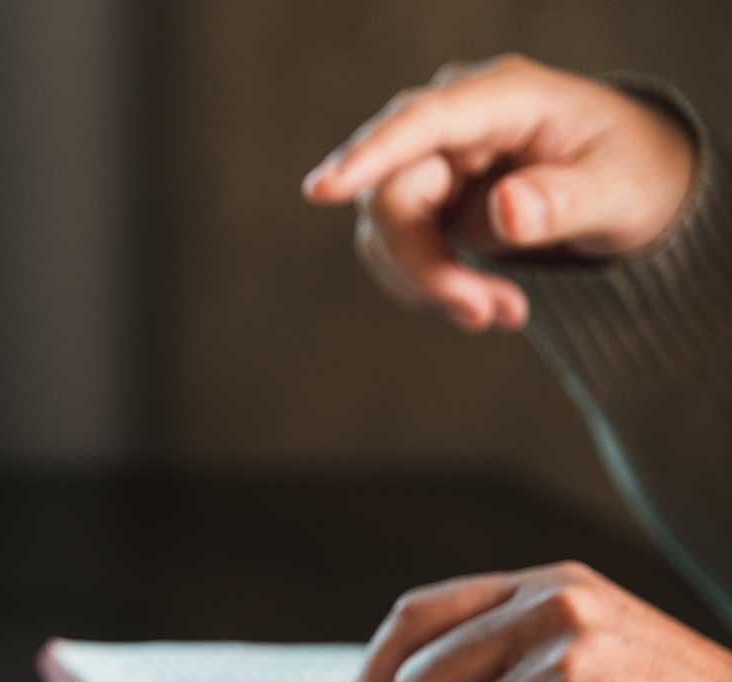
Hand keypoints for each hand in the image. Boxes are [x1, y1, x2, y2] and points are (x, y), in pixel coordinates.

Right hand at [302, 54, 696, 330]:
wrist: (627, 188)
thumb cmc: (631, 172)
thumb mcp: (620, 189)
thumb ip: (564, 199)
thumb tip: (502, 211)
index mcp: (503, 96)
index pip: (420, 123)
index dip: (369, 156)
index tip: (320, 190)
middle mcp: (453, 123)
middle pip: (392, 193)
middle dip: (427, 266)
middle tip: (488, 315)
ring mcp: (432, 162)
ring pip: (387, 233)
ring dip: (431, 286)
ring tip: (503, 312)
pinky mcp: (424, 202)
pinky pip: (399, 253)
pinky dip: (434, 289)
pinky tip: (490, 304)